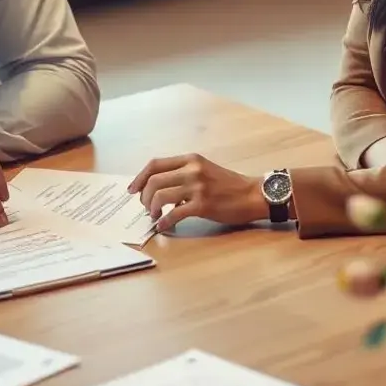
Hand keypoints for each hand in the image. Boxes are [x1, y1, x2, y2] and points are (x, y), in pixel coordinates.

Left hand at [127, 153, 266, 231]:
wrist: (253, 194)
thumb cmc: (229, 185)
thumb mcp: (204, 169)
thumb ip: (183, 174)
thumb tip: (159, 188)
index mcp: (190, 159)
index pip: (155, 164)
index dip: (139, 177)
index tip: (132, 189)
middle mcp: (192, 169)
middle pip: (154, 180)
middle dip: (144, 196)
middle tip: (146, 207)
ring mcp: (197, 187)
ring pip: (160, 196)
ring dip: (152, 208)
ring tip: (154, 215)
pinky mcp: (203, 205)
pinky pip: (174, 214)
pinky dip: (164, 221)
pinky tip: (163, 226)